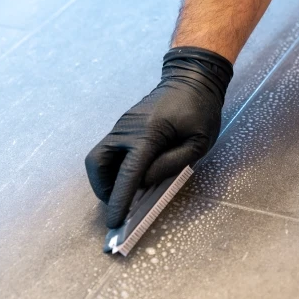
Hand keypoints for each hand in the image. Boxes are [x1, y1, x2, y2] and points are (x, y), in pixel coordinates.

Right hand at [85, 47, 232, 227]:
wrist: (192, 78)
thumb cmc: (201, 110)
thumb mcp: (198, 142)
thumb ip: (172, 163)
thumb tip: (145, 182)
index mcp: (148, 133)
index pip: (128, 173)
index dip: (120, 199)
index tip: (114, 221)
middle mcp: (127, 129)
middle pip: (97, 164)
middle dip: (103, 189)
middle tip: (118, 205)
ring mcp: (122, 125)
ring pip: (98, 157)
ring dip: (105, 179)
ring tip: (124, 193)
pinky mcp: (123, 125)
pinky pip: (109, 150)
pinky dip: (113, 167)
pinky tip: (130, 176)